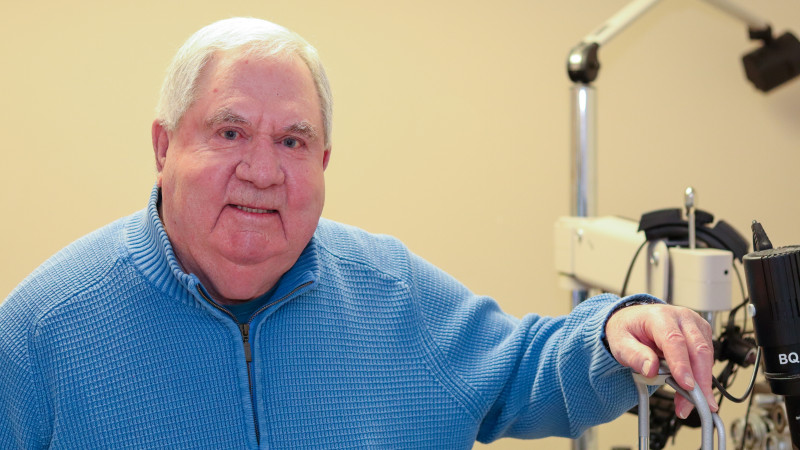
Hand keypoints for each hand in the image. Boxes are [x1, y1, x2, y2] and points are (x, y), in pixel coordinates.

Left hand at [605, 303, 716, 418]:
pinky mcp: (702, 335)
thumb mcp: (620, 343)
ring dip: (701, 384)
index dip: (682, 365)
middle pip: (698, 349)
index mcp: (659, 316)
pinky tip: (690, 393)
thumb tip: (650, 370)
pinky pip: (707, 359)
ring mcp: (694, 325)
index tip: (686, 386)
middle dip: (699, 381)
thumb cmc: (628, 330)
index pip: (674, 340)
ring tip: (686, 404)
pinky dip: (701, 378)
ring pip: (707, 356)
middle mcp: (681, 317)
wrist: (633, 321)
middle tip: (694, 404)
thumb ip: (634, 356)